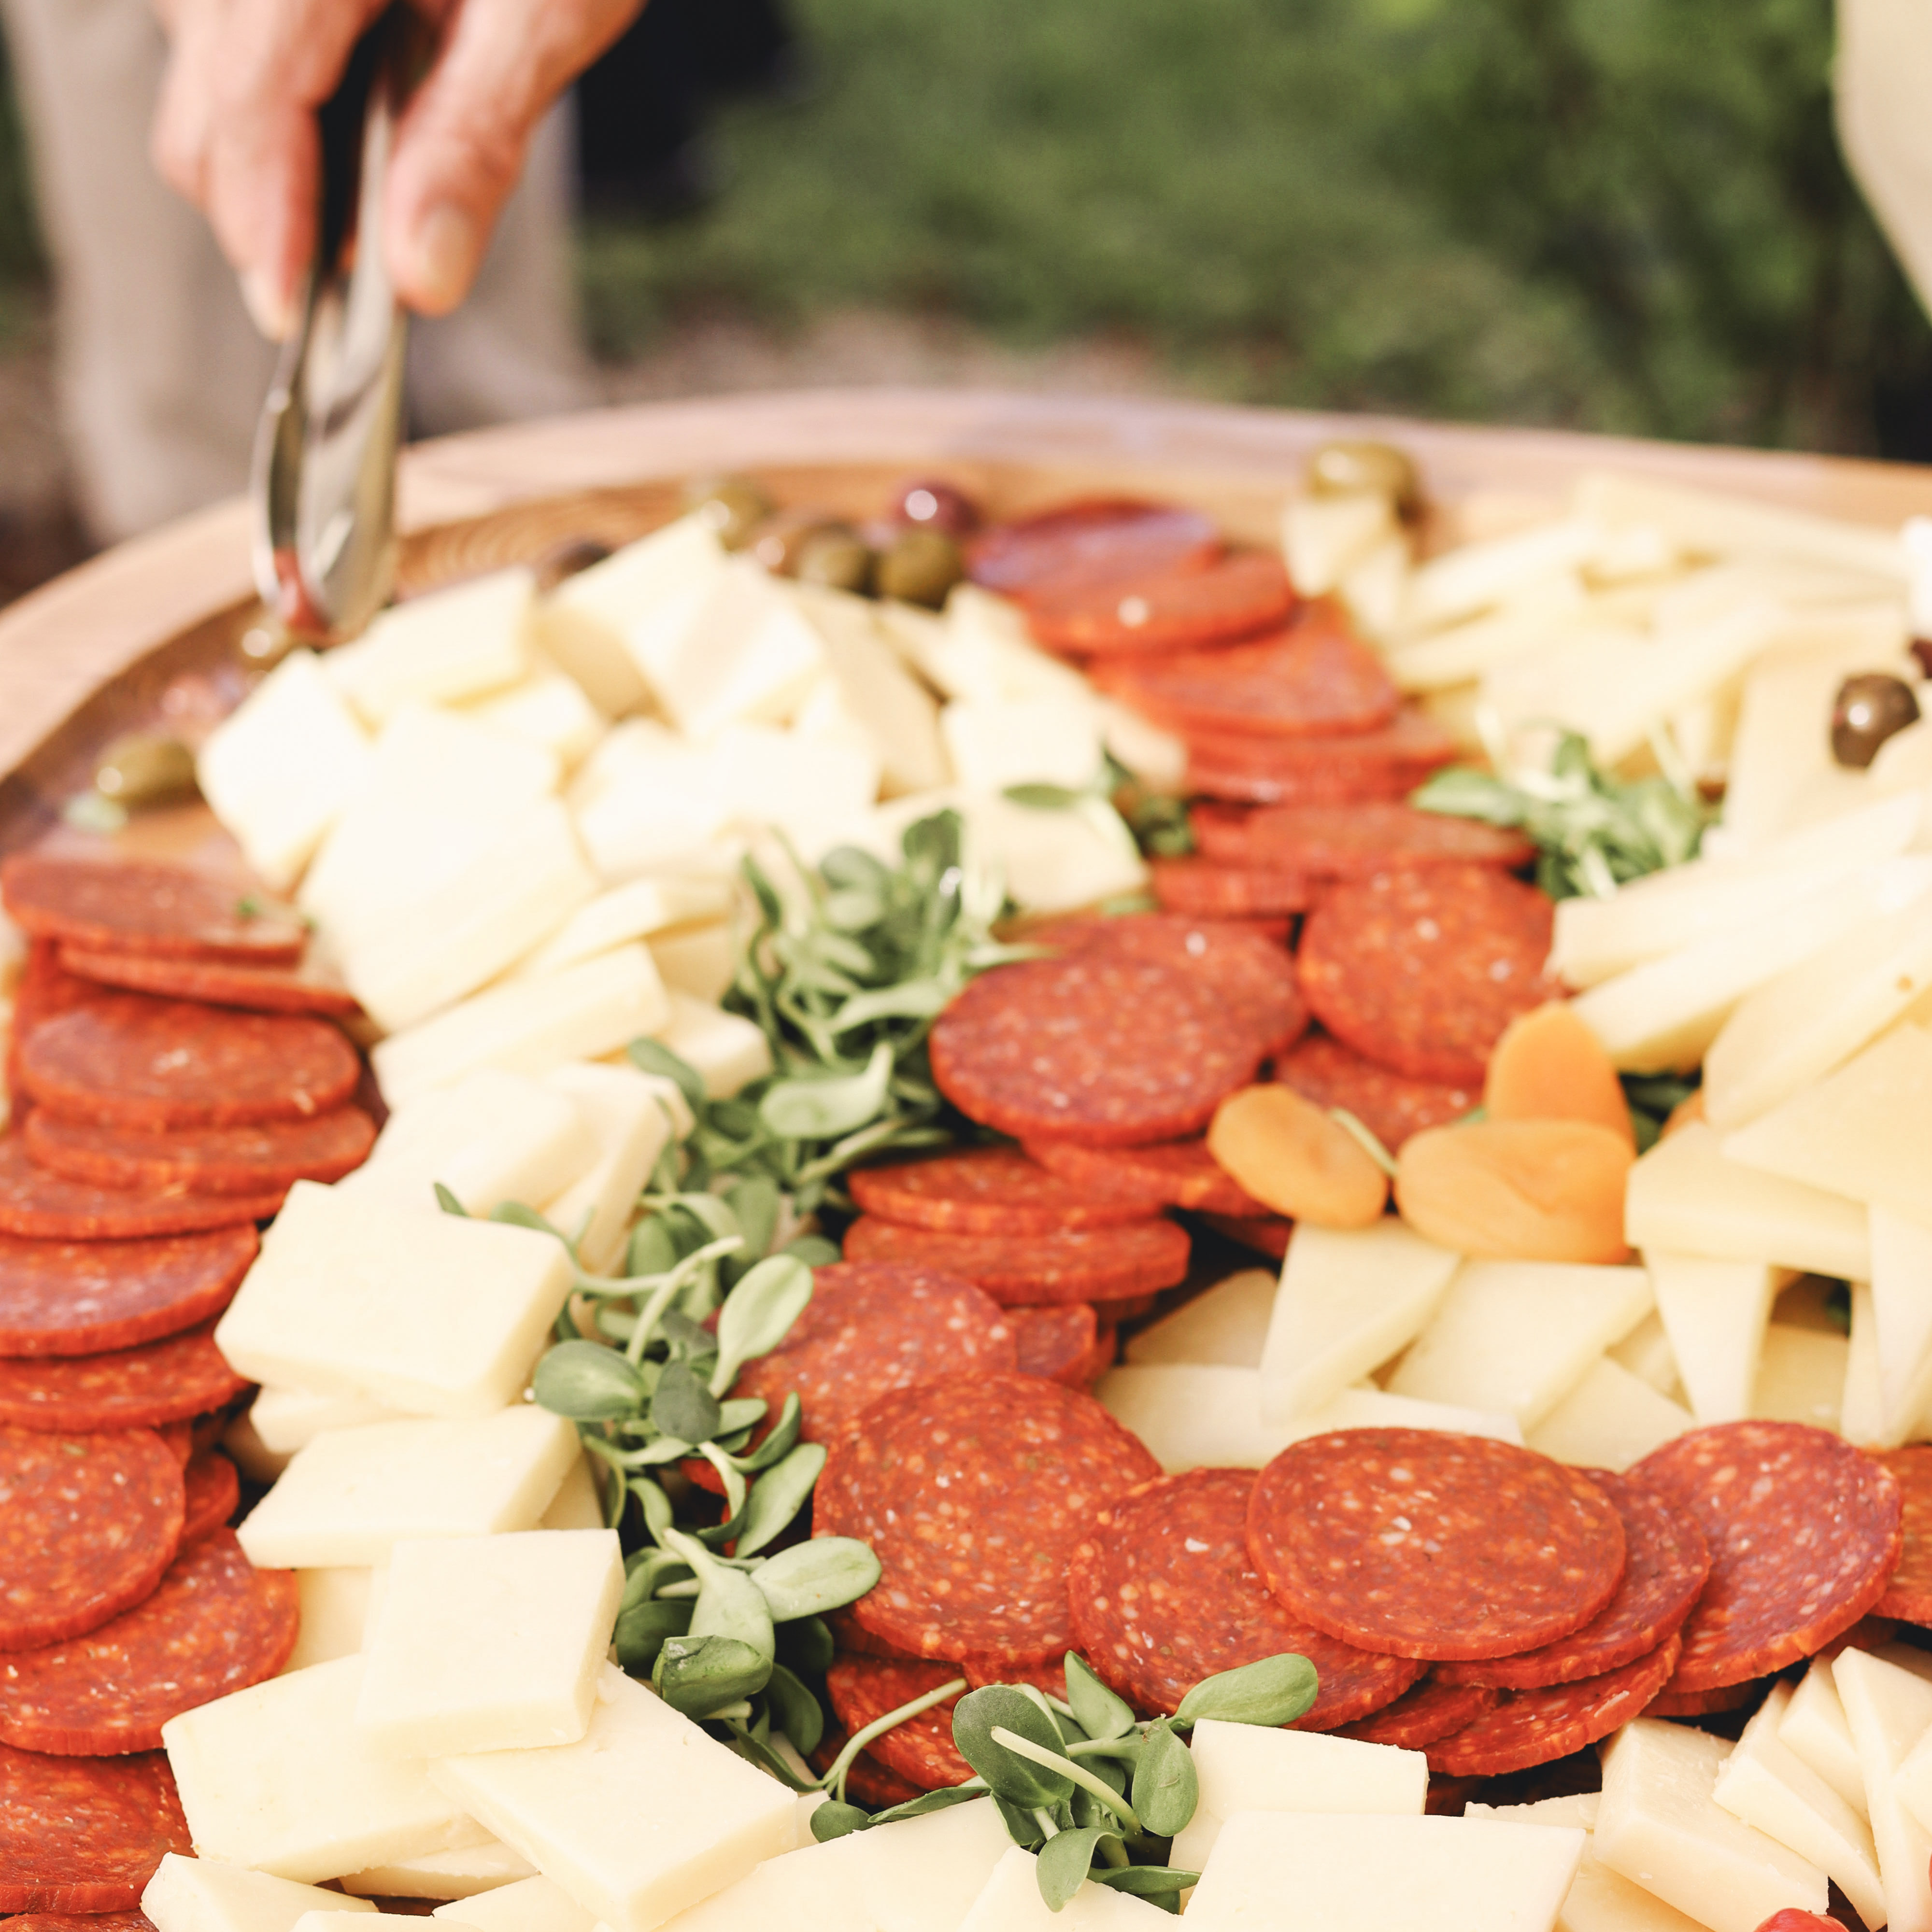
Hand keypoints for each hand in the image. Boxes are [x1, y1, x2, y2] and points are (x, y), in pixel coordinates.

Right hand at [152, 0, 640, 333]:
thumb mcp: (548, 13)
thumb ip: (474, 142)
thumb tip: (420, 278)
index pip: (249, 108)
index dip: (265, 228)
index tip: (291, 319)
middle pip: (205, 104)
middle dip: (265, 209)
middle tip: (343, 283)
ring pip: (204, 67)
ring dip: (268, 152)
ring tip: (363, 194)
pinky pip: (230, 24)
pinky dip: (278, 90)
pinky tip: (354, 109)